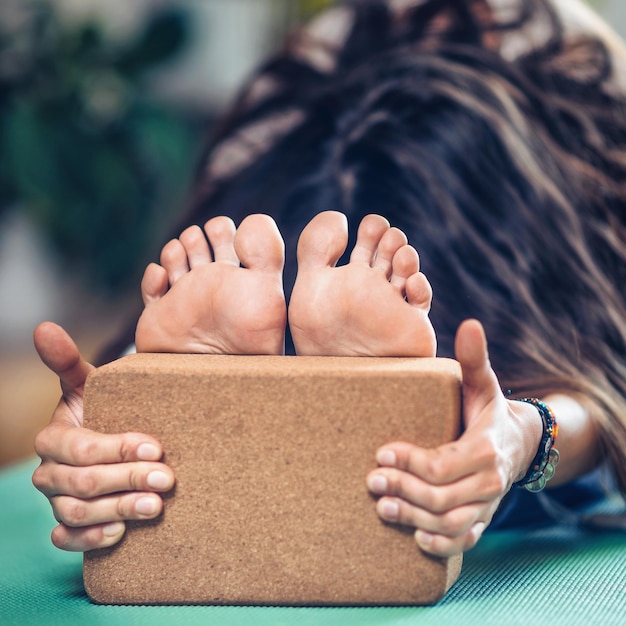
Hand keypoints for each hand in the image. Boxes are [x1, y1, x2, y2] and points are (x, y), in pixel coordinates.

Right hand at [31, 322, 174, 551]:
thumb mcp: (90, 385)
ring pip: (77, 512)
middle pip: (84, 482)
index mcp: (54, 437)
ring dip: (118, 510)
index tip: (156, 447)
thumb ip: (68, 362)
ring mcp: (57, 500)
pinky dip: (90, 539)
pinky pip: (66, 540)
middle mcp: (49, 471)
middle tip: (167, 478)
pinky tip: (121, 532)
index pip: (81, 448)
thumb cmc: (103, 410)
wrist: (109, 443)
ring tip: (155, 507)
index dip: (117, 449)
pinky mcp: (66, 525)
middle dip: (127, 479)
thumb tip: (44, 327)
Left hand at [366, 319, 541, 556]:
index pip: (442, 464)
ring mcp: (486, 505)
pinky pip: (463, 541)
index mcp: (485, 448)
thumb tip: (469, 323)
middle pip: (440, 497)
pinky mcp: (482, 519)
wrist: (519, 443)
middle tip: (370, 480)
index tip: (381, 453)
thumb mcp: (483, 383)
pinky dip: (440, 546)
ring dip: (413, 520)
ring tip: (381, 507)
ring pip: (449, 523)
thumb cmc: (488, 409)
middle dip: (402, 489)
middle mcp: (489, 482)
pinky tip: (415, 539)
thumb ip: (474, 358)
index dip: (410, 461)